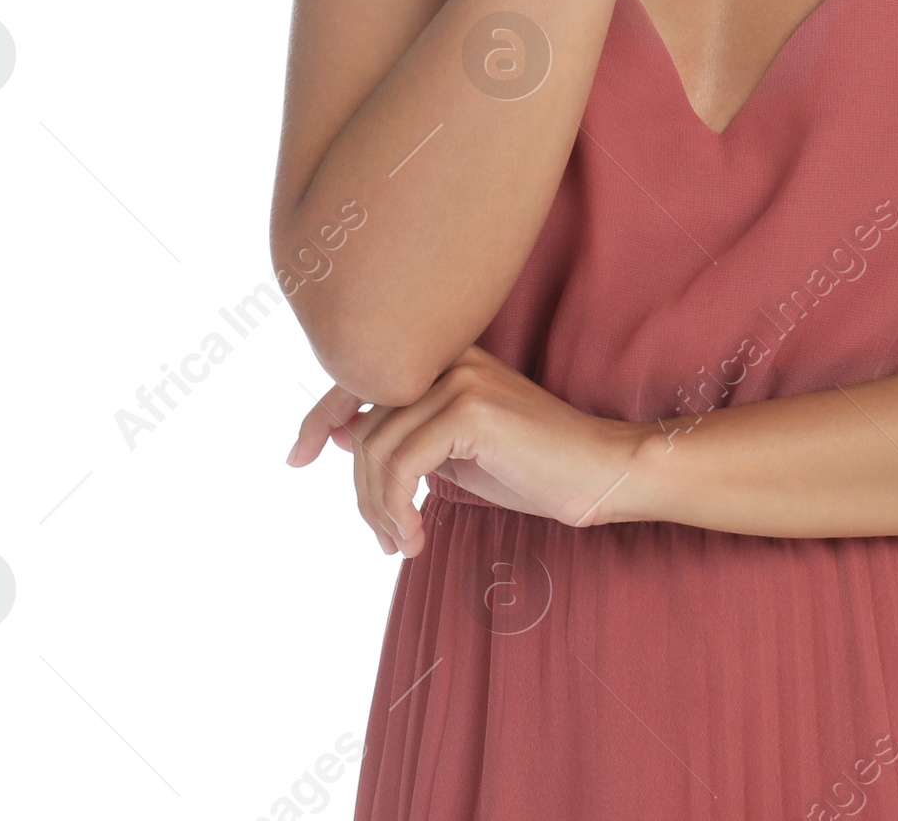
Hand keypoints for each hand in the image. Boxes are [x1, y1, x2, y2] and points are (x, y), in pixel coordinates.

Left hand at [285, 347, 651, 558]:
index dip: (320, 416)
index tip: (296, 458)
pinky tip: (414, 537)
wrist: (600, 472)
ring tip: (401, 542)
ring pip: (376, 448)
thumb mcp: (456, 453)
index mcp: (445, 358)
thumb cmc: (535, 468)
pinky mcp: (470, 407)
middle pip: (364, 424)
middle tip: (383, 538)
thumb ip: (406, 435)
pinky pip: (400, 464)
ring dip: (378, 509)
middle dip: (360, 490)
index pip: (361, 377)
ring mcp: (459, 377)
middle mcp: (449, 355)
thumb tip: (343, 431)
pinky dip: (396, 509)